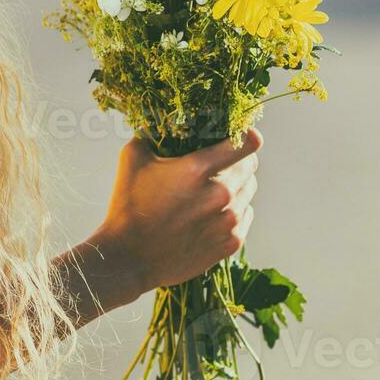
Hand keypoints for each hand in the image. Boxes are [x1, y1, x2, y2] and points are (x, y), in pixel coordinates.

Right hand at [89, 130, 261, 297]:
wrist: (129, 258)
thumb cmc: (128, 204)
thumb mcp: (133, 157)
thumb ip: (152, 134)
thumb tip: (163, 121)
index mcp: (198, 169)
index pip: (247, 142)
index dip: (245, 134)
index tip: (238, 134)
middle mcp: (220, 194)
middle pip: (250, 165)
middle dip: (237, 160)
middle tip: (218, 164)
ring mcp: (228, 221)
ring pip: (249, 190)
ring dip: (236, 186)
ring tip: (210, 191)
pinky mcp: (230, 243)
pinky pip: (246, 215)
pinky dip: (234, 211)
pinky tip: (212, 213)